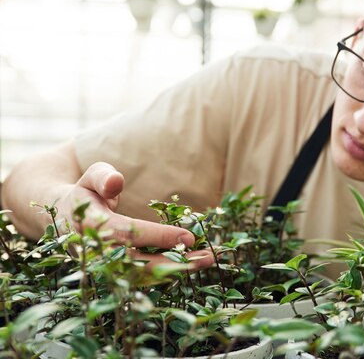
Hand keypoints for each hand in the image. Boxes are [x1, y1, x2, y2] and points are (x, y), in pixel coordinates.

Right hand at [59, 162, 213, 269]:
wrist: (65, 218)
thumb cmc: (86, 192)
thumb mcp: (90, 177)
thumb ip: (103, 176)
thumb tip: (116, 182)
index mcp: (92, 226)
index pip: (129, 234)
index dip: (160, 237)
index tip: (189, 237)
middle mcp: (98, 252)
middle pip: (139, 264)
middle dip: (175, 262)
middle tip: (207, 257)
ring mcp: (105, 267)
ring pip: (144, 276)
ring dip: (177, 270)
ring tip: (207, 261)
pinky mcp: (113, 273)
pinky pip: (143, 278)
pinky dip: (169, 272)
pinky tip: (192, 263)